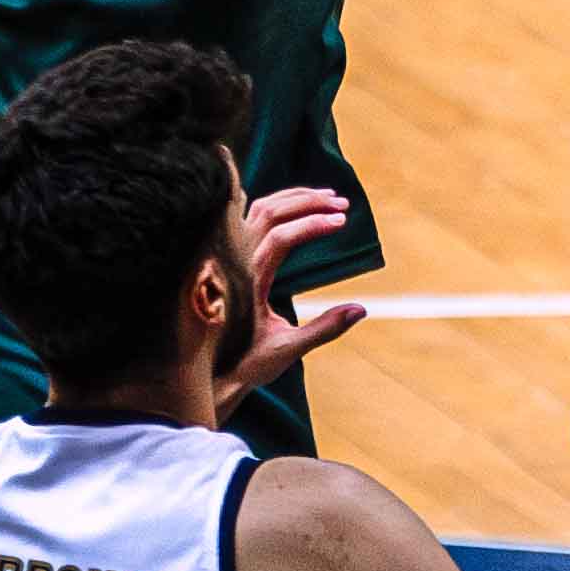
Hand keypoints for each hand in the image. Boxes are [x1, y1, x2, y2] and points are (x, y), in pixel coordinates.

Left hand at [215, 186, 366, 428]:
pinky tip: (291, 202)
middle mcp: (234, 262)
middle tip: (342, 205)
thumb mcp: (288, 349)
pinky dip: (274, 204)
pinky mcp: (230, 257)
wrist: (208, 373)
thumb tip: (360, 309)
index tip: (341, 222)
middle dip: (308, 202)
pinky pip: (246, 216)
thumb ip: (324, 328)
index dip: (312, 224)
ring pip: (257, 209)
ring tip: (326, 197)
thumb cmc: (245, 362)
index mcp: (247, 281)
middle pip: (269, 212)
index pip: (280, 237)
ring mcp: (229, 257)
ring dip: (293, 198)